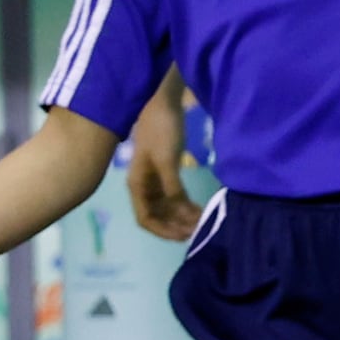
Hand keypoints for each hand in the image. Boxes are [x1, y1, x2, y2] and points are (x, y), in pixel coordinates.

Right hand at [120, 123, 201, 240]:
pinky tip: (199, 208)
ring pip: (167, 209)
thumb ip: (172, 188)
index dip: (163, 231)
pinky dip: (185, 205)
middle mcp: (143, 187)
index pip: (146, 219)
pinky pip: (174, 197)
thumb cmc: (161, 131)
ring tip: (201, 221)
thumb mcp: (166, 160)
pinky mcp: (166, 173)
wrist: (163, 103)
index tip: (183, 235)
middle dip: (176, 226)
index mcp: (137, 186)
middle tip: (198, 231)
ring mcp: (154, 181)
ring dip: (182, 218)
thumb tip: (181, 212)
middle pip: (157, 217)